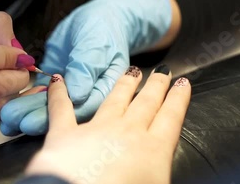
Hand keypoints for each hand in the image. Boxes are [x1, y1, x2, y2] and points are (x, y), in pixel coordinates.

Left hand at [0, 0, 173, 134]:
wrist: (97, 17)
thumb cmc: (102, 30)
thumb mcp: (96, 45)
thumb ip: (85, 69)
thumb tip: (77, 95)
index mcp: (103, 92)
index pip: (77, 111)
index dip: (54, 119)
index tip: (30, 123)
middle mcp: (85, 96)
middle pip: (60, 115)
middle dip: (33, 118)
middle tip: (11, 120)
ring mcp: (68, 90)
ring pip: (47, 106)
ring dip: (25, 112)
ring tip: (6, 118)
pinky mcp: (54, 82)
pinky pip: (39, 94)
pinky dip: (24, 99)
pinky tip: (9, 107)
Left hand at [25, 66, 190, 183]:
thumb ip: (160, 170)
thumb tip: (159, 165)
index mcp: (153, 149)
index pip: (170, 118)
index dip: (178, 99)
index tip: (182, 82)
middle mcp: (127, 132)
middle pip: (146, 103)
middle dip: (156, 86)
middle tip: (162, 71)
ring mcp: (95, 129)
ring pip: (114, 100)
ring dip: (124, 84)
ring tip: (132, 70)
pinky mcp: (65, 133)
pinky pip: (61, 108)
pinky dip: (58, 93)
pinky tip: (57, 80)